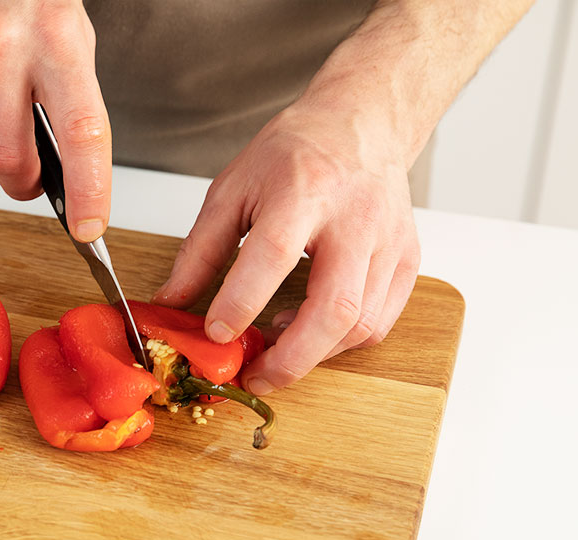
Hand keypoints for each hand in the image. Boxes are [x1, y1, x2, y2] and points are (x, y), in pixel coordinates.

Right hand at [0, 0, 110, 241]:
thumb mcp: (69, 29)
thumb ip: (68, 93)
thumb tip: (60, 166)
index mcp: (56, 39)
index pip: (81, 132)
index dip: (88, 189)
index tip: (90, 227)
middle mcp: (0, 46)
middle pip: (8, 158)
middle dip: (23, 183)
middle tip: (31, 182)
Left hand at [153, 98, 420, 394]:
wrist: (361, 124)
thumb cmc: (295, 153)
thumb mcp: (232, 188)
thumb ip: (200, 249)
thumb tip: (170, 301)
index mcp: (303, 191)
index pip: (274, 255)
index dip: (243, 301)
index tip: (216, 333)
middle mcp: (355, 219)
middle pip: (335, 307)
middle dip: (292, 358)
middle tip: (255, 377)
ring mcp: (389, 242)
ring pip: (361, 325)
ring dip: (314, 353)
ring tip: (276, 348)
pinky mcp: (407, 261)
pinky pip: (379, 322)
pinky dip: (342, 342)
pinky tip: (309, 331)